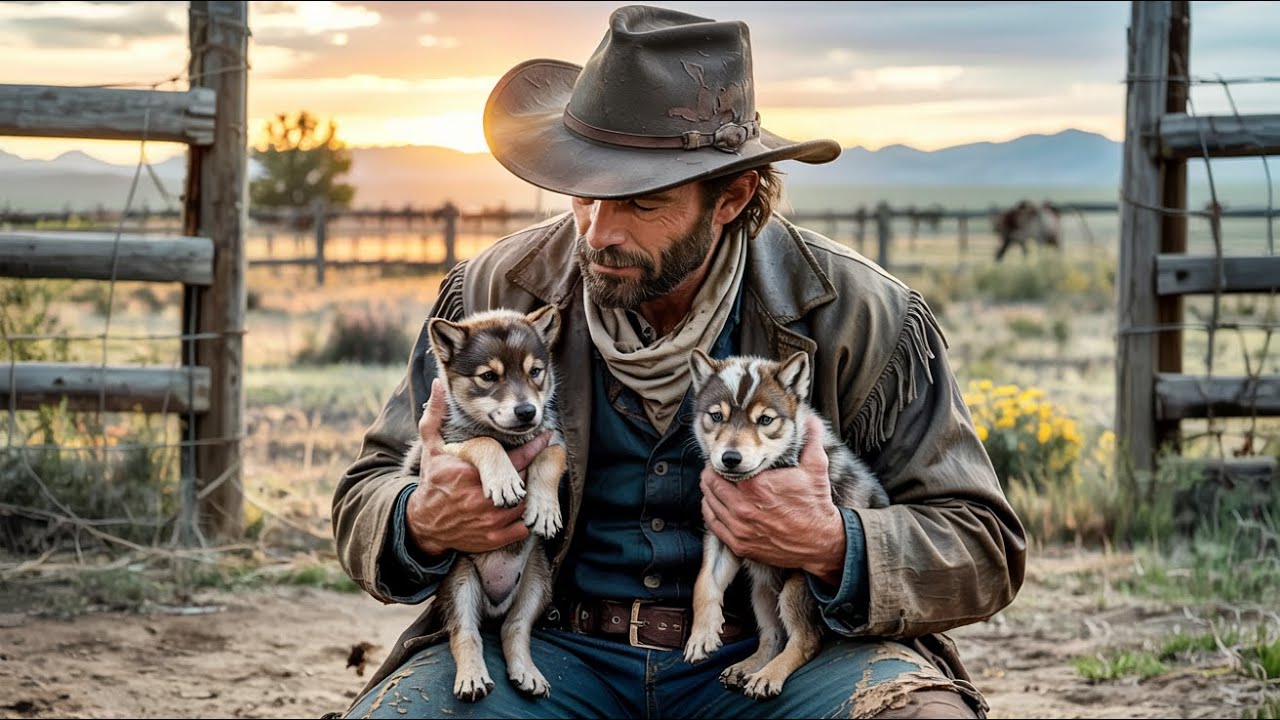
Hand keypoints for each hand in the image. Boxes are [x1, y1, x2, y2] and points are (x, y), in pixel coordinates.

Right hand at [405, 378, 551, 555]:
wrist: (422, 524)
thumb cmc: (432, 482)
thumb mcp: (432, 448)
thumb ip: (436, 416)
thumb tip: (439, 385)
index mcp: (471, 472)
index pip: (514, 457)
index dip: (534, 446)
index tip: (546, 436)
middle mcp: (482, 497)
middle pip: (522, 479)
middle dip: (532, 469)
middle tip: (540, 460)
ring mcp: (489, 520)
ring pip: (525, 503)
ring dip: (529, 493)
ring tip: (530, 484)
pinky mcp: (493, 538)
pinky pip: (522, 527)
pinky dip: (524, 518)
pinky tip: (520, 507)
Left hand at [700, 414, 846, 584]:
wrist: (822, 543)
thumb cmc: (817, 505)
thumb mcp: (816, 468)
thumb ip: (811, 439)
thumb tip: (810, 418)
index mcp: (756, 486)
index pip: (723, 467)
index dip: (721, 460)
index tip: (726, 458)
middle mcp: (742, 507)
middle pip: (710, 484)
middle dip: (712, 473)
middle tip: (717, 469)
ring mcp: (739, 528)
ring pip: (709, 503)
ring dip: (710, 492)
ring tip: (716, 484)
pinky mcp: (740, 544)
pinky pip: (713, 525)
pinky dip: (711, 512)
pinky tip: (715, 505)